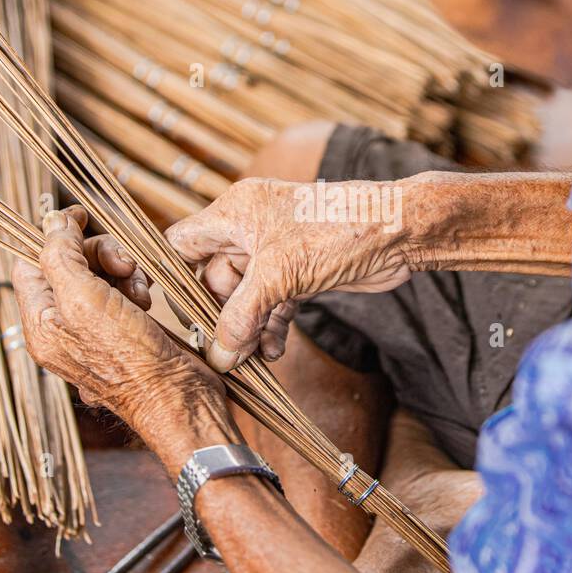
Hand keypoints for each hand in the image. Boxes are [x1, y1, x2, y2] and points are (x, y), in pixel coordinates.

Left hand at [12, 206, 232, 471]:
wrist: (178, 395)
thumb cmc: (131, 359)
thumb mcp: (85, 302)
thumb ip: (61, 257)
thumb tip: (53, 220)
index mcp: (40, 322)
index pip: (32, 261)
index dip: (57, 236)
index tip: (84, 219)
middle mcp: (62, 325)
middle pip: (68, 262)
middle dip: (98, 254)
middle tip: (124, 264)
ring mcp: (93, 327)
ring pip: (97, 273)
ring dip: (121, 269)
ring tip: (140, 288)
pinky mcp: (122, 327)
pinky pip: (119, 289)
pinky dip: (135, 284)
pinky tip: (148, 297)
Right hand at [165, 177, 414, 371]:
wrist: (398, 232)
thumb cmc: (336, 232)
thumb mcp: (277, 276)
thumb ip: (240, 316)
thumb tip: (218, 355)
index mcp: (234, 213)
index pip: (183, 244)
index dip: (173, 277)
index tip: (174, 316)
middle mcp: (250, 229)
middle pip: (213, 279)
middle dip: (219, 317)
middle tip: (223, 351)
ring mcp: (275, 252)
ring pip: (245, 298)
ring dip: (248, 329)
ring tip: (254, 359)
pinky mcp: (298, 272)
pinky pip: (271, 304)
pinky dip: (271, 327)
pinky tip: (275, 351)